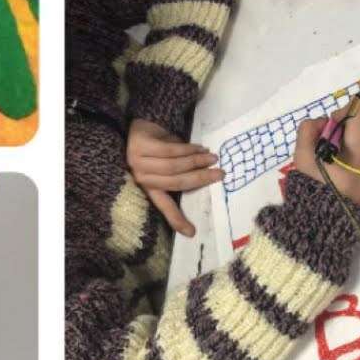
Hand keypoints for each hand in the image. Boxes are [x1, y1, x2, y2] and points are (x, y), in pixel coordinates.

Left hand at [126, 117, 222, 236]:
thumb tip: (208, 180)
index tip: (191, 232)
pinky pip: (171, 149)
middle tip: (220, 175)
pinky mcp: (141, 144)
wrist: (141, 126)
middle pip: (175, 182)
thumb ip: (181, 176)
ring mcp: (139, 160)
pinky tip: (201, 148)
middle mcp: (141, 176)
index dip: (176, 219)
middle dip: (200, 178)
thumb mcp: (166, 165)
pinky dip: (189, 149)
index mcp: (148, 187)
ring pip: (174, 165)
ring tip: (213, 158)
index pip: (163, 205)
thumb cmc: (158, 149)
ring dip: (197, 162)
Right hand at [292, 99, 359, 210]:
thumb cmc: (313, 190)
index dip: (345, 109)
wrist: (327, 226)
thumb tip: (324, 122)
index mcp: (359, 150)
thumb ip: (309, 130)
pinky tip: (351, 161)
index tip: (333, 125)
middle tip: (349, 129)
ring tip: (351, 144)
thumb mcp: (301, 157)